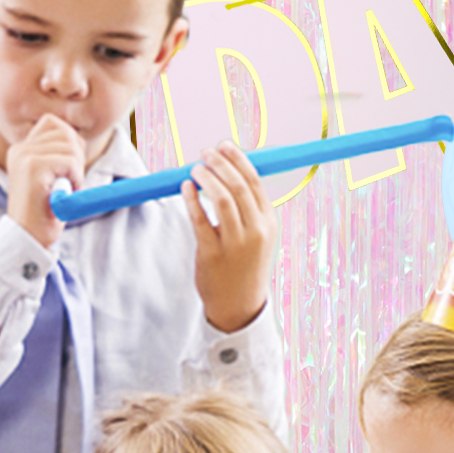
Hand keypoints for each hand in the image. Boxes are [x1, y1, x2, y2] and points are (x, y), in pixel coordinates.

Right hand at [4, 114, 85, 248]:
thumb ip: (57, 155)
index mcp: (21, 149)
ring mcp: (25, 156)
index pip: (53, 123)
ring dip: (77, 169)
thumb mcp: (50, 178)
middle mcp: (20, 149)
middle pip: (64, 131)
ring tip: (66, 189)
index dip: (70, 141)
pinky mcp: (33, 167)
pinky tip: (65, 193)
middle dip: (77, 154)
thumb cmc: (43, 213)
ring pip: (70, 146)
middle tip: (70, 180)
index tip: (69, 167)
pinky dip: (76, 178)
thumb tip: (78, 140)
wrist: (27, 238)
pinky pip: (70, 161)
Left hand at [185, 141, 275, 332]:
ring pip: (221, 200)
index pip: (255, 182)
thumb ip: (249, 210)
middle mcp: (255, 232)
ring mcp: (234, 244)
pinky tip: (185, 187)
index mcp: (268, 223)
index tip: (224, 146)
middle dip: (221, 164)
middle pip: (238, 187)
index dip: (238, 160)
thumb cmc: (245, 266)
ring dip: (207, 179)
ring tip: (195, 168)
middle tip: (206, 153)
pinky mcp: (212, 254)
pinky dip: (192, 200)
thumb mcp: (258, 237)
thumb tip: (230, 174)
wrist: (240, 306)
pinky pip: (200, 220)